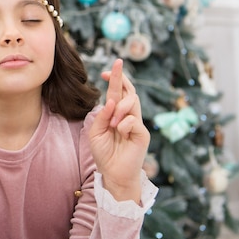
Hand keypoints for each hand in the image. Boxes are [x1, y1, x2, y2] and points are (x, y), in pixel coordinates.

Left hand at [88, 59, 149, 200]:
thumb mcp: (96, 132)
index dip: (114, 80)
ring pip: (132, 101)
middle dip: (122, 77)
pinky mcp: (143, 134)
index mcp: (116, 114)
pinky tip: (120, 132)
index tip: (105, 72)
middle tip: (116, 65)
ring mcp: (137, 124)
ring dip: (119, 107)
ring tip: (112, 123)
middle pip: (129, 91)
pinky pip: (133, 120)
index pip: (117, 93)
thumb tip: (111, 101)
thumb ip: (101, 116)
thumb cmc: (104, 154)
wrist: (113, 174)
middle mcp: (128, 116)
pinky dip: (124, 123)